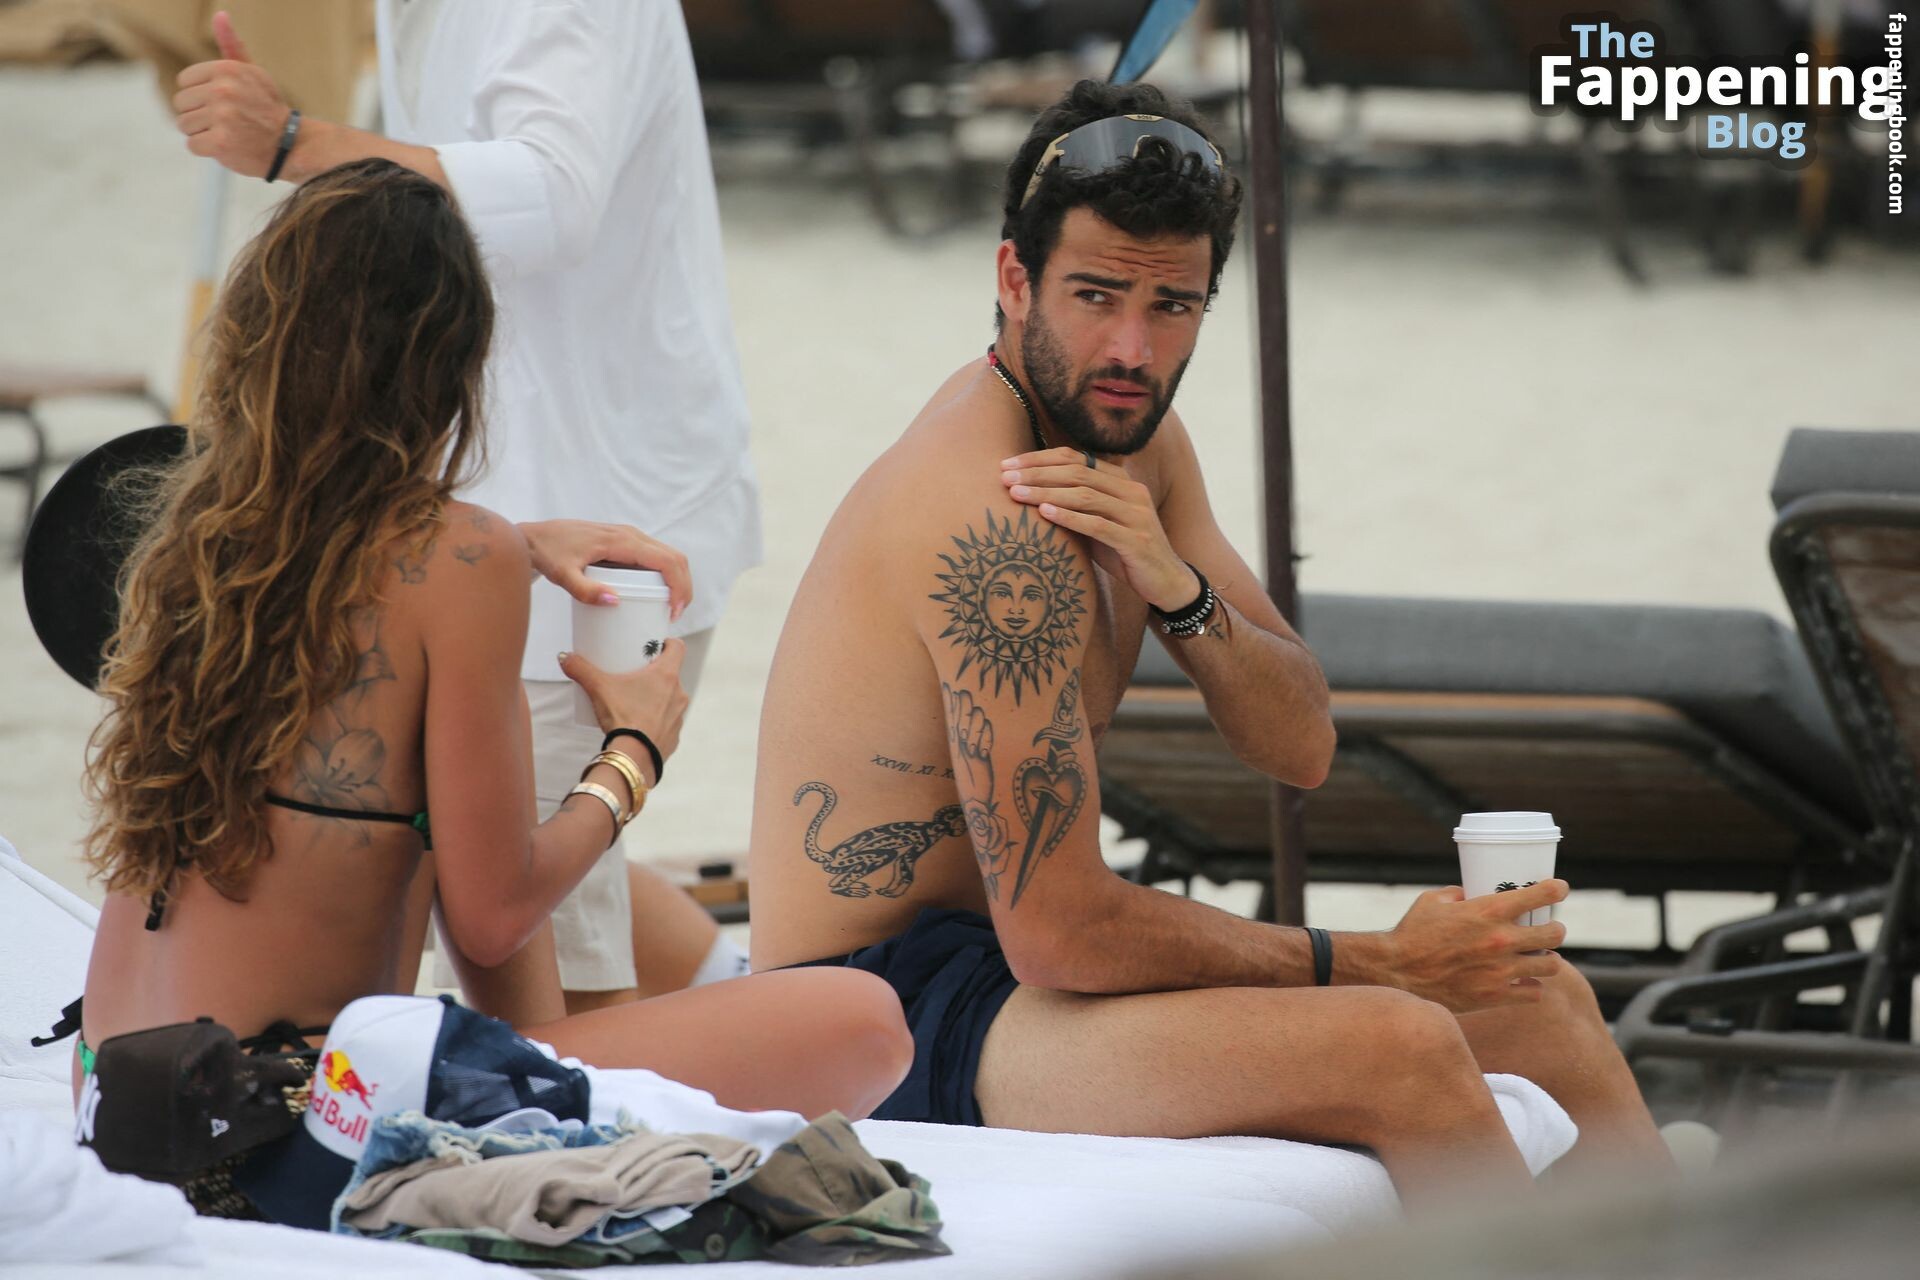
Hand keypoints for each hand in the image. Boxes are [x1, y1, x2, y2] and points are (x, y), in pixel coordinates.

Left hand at [173, 12, 291, 177]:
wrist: (293, 145)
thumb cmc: (268, 108)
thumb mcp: (253, 73)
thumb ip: (232, 46)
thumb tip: (220, 14)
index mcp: (226, 70)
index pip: (184, 82)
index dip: (200, 95)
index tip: (222, 103)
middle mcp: (223, 90)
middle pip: (181, 103)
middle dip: (199, 115)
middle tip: (225, 121)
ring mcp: (222, 117)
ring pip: (184, 125)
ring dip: (202, 133)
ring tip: (227, 133)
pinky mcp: (221, 142)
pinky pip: (193, 145)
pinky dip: (208, 150)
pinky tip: (228, 146)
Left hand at [520, 520, 691, 622]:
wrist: (533, 537)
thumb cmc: (547, 553)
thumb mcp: (562, 575)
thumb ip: (585, 590)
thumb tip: (614, 601)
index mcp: (621, 541)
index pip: (666, 561)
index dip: (678, 586)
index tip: (674, 611)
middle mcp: (630, 534)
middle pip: (674, 558)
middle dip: (683, 586)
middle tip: (675, 615)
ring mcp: (629, 536)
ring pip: (667, 556)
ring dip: (676, 581)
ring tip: (669, 608)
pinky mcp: (624, 542)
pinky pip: (654, 556)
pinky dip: (664, 575)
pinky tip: (655, 595)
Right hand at [558, 642, 688, 780]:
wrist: (633, 757)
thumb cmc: (623, 717)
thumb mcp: (599, 688)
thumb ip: (581, 669)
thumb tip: (564, 657)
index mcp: (667, 675)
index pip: (678, 647)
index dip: (668, 643)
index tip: (654, 645)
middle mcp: (679, 693)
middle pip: (671, 674)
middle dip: (656, 672)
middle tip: (636, 673)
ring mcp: (679, 716)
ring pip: (671, 699)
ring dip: (658, 697)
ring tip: (636, 700)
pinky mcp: (674, 736)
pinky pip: (667, 722)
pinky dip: (656, 721)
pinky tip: (641, 723)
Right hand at [946, 686, 993, 794]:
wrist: (975, 801)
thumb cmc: (973, 776)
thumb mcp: (968, 755)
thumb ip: (968, 737)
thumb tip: (970, 715)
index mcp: (957, 745)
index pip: (952, 721)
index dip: (952, 705)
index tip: (950, 688)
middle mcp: (962, 749)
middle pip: (960, 725)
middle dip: (963, 709)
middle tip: (964, 692)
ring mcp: (971, 756)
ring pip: (971, 735)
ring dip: (975, 721)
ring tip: (978, 709)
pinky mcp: (981, 764)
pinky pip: (983, 748)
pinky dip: (985, 737)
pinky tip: (987, 725)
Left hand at [1000, 447, 1197, 610]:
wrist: (1166, 582)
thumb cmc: (1124, 552)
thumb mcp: (1098, 523)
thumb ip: (1075, 506)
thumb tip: (1030, 493)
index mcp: (1121, 480)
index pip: (1075, 458)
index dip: (1040, 458)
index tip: (1008, 464)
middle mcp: (1131, 491)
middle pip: (1077, 473)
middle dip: (1037, 472)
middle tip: (1005, 477)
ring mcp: (1136, 514)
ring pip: (1085, 495)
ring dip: (1046, 492)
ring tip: (1016, 494)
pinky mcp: (1136, 540)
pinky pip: (1098, 524)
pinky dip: (1069, 517)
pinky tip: (1044, 513)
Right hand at [1377, 880, 1568, 1012]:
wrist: (1396, 972)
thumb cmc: (1412, 932)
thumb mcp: (1434, 900)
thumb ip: (1460, 895)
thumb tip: (1472, 894)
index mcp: (1488, 911)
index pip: (1541, 895)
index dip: (1556, 889)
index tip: (1559, 889)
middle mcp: (1500, 939)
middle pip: (1554, 934)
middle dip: (1555, 930)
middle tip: (1548, 931)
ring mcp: (1500, 970)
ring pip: (1550, 966)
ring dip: (1547, 960)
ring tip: (1539, 959)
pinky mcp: (1494, 996)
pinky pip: (1533, 993)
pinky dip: (1531, 987)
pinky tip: (1523, 982)